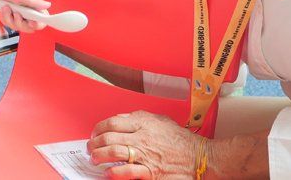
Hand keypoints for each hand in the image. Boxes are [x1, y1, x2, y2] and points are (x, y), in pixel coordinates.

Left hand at [0, 0, 50, 32]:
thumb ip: (36, 2)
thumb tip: (48, 5)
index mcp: (36, 9)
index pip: (41, 22)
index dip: (37, 25)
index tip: (31, 22)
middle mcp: (28, 14)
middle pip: (27, 28)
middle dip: (20, 22)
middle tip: (16, 13)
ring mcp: (19, 16)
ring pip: (16, 26)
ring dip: (9, 18)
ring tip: (7, 7)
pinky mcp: (10, 16)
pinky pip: (7, 23)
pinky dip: (4, 17)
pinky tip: (3, 8)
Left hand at [88, 111, 202, 178]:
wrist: (199, 158)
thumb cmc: (181, 140)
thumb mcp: (161, 120)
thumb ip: (140, 117)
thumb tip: (120, 118)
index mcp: (144, 123)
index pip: (113, 122)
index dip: (99, 128)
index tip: (94, 133)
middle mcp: (143, 138)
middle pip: (109, 137)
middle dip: (95, 143)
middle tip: (91, 147)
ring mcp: (146, 155)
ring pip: (114, 152)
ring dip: (100, 155)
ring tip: (95, 158)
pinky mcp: (150, 172)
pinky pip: (128, 171)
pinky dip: (115, 172)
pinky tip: (108, 172)